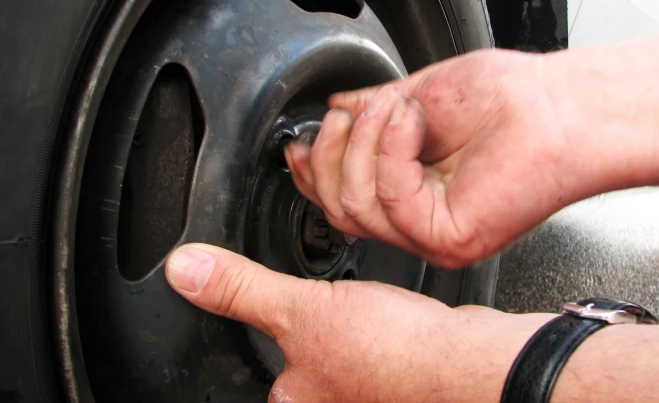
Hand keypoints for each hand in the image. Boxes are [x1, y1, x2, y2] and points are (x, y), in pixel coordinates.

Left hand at [165, 243, 551, 402]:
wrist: (470, 363)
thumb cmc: (395, 356)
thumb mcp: (303, 310)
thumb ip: (242, 290)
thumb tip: (185, 272)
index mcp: (296, 398)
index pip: (259, 373)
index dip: (258, 343)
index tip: (268, 324)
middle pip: (298, 368)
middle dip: (303, 334)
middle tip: (310, 306)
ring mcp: (369, 394)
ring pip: (338, 357)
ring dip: (339, 330)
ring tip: (347, 308)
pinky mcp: (401, 378)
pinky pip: (371, 348)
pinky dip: (371, 328)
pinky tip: (382, 313)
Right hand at [286, 49, 571, 266]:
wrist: (557, 105)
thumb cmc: (504, 100)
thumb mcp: (418, 96)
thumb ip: (370, 110)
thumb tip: (334, 106)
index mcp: (407, 188)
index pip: (337, 197)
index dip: (310, 171)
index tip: (301, 139)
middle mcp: (415, 218)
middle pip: (335, 208)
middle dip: (330, 152)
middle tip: (354, 112)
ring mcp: (430, 233)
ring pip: (354, 207)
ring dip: (364, 142)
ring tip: (396, 107)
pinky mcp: (447, 238)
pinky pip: (391, 200)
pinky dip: (392, 149)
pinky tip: (412, 119)